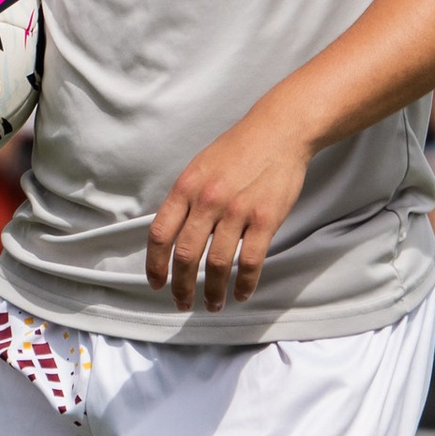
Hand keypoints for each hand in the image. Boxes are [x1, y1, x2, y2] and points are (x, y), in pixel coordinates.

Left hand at [147, 101, 311, 311]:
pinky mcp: (265, 218)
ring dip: (213, 291)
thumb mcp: (200, 167)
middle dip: (181, 286)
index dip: (155, 265)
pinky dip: (244, 284)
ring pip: (218, 264)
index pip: (160, 234)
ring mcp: (237, 210)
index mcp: (186, 187)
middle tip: (182, 303)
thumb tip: (173, 235)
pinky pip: (250, 261)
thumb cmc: (239, 149)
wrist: (279, 131)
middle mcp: (207, 200)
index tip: (157, 283)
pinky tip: (241, 294)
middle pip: (186, 256)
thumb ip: (185, 199)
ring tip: (212, 304)